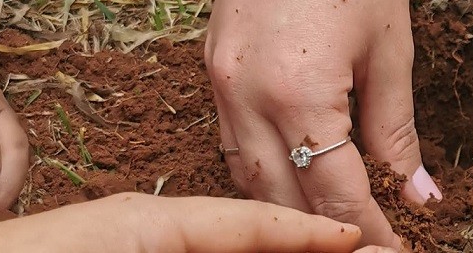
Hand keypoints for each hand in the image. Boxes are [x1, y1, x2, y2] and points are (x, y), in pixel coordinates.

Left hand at [0, 194, 372, 252]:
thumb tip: (251, 235)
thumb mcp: (114, 249)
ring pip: (218, 250)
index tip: (359, 241)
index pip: (245, 222)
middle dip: (298, 248)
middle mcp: (143, 231)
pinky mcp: (118, 252)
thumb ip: (200, 240)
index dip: (305, 234)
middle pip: (243, 237)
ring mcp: (132, 245)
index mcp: (141, 222)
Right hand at [206, 0, 437, 248]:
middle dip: (321, 236)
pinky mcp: (212, 55)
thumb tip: (413, 188)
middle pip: (279, 198)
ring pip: (246, 171)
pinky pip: (232, 134)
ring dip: (284, 208)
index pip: (334, 195)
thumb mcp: (390, 38)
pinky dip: (262, 165)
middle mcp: (243, 93)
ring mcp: (219, 74)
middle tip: (365, 250)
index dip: (370, 233)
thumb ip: (394, 122)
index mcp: (296, 91)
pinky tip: (292, 172)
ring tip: (330, 228)